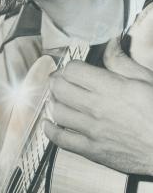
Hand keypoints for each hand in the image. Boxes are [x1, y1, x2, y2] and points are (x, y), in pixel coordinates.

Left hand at [45, 37, 152, 174]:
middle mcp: (97, 108)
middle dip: (57, 80)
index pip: (73, 70)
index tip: (74, 70)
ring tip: (59, 99)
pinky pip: (61, 140)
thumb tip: (110, 42)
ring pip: (57, 111)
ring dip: (54, 102)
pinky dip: (51, 130)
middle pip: (59, 88)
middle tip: (60, 81)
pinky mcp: (92, 150)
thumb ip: (122, 61)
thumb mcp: (146, 79)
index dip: (70, 67)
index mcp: (110, 87)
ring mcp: (92, 130)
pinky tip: (50, 123)